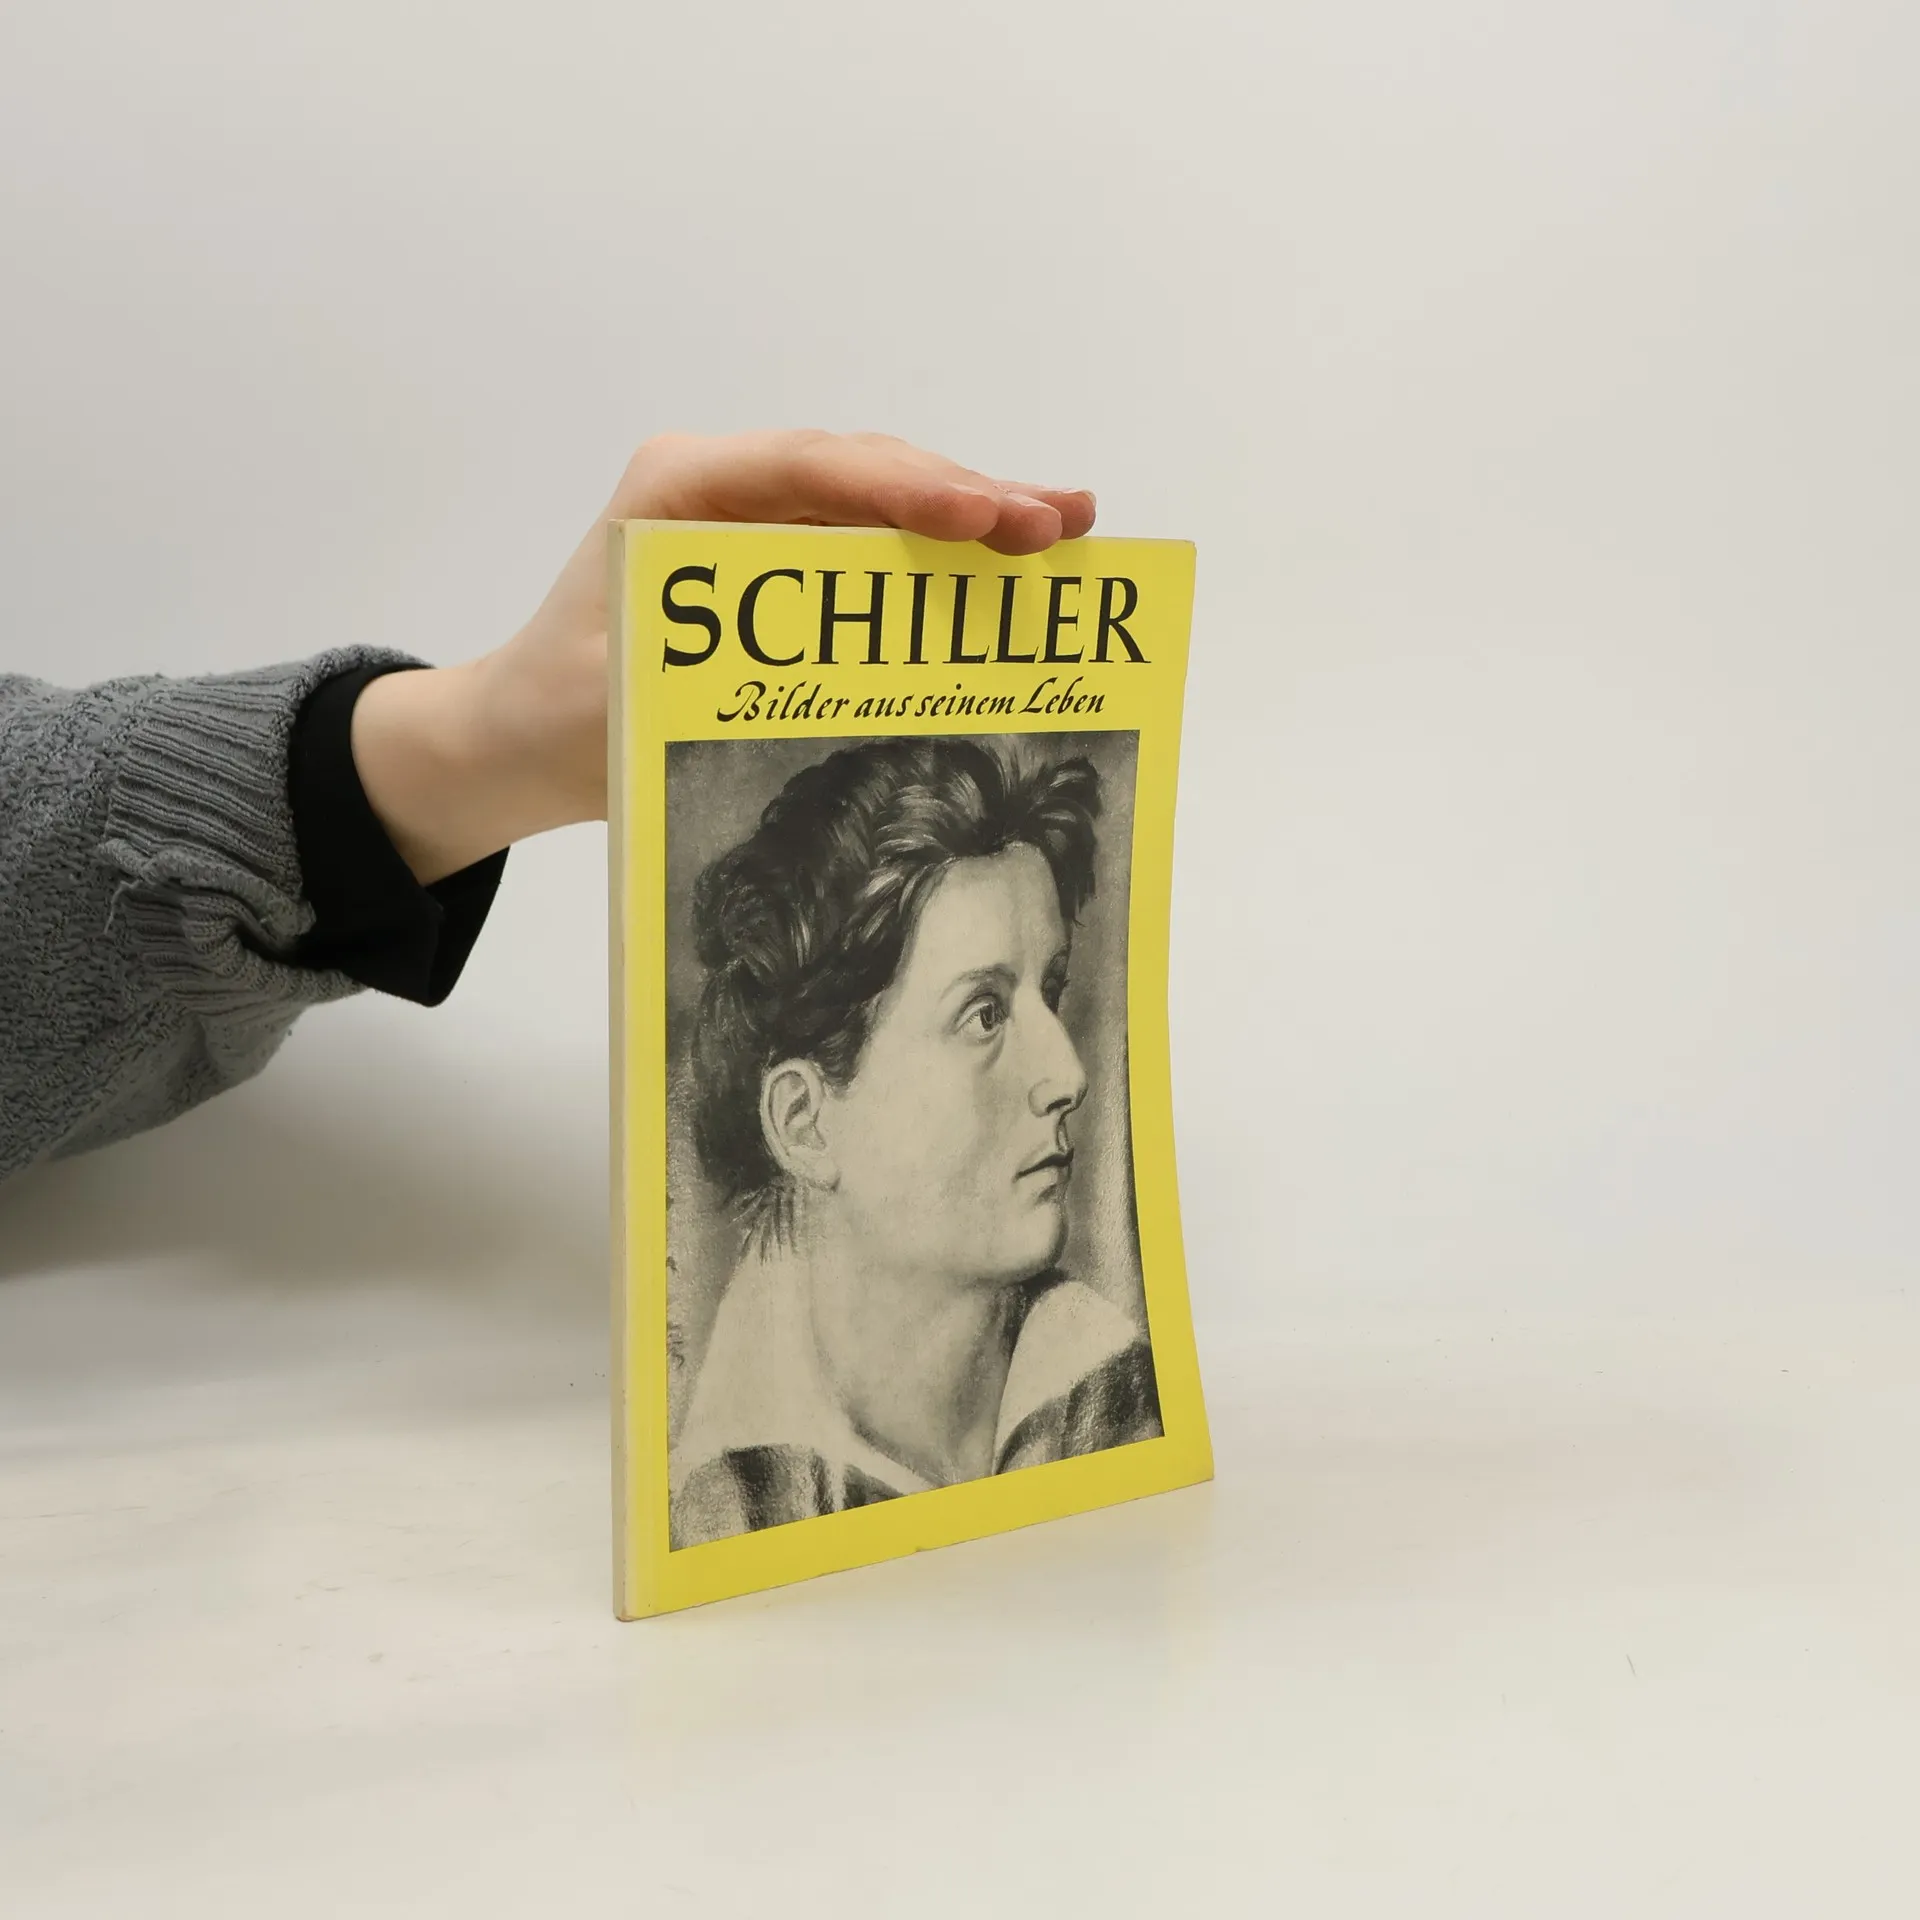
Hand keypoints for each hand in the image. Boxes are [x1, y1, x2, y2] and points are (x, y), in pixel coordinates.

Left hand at [350, 431, 1096, 883]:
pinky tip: (1010, 556)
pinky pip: (873, 541)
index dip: (903, 488)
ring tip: (1065, 525)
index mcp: (678, 489)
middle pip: (864, 472)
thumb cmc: (560, 714)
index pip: (808, 468)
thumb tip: (853, 678)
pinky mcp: (781, 558)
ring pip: (882, 498)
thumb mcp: (631, 695)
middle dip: (967, 497)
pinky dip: (941, 552)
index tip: (979, 519)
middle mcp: (724, 485)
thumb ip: (730, 671)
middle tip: (1059, 522)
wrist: (517, 737)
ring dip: (973, 514)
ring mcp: (758, 516)